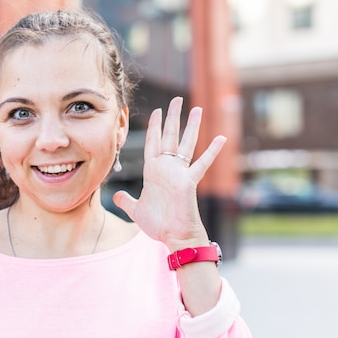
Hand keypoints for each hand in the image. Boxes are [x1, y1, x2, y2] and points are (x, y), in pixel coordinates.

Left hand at [113, 97, 225, 250]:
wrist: (174, 237)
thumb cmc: (159, 225)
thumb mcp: (136, 210)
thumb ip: (126, 201)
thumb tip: (116, 196)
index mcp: (153, 172)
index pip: (153, 143)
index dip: (154, 127)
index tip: (156, 111)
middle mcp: (167, 168)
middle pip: (169, 137)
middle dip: (172, 118)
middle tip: (176, 100)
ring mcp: (179, 173)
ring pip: (186, 144)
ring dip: (191, 126)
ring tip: (197, 108)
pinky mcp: (189, 182)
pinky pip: (201, 164)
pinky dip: (212, 152)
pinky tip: (221, 137)